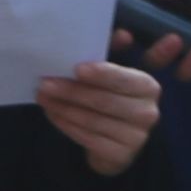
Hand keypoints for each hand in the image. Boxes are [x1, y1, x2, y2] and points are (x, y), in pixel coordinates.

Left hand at [37, 56, 163, 176]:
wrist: (115, 141)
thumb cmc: (111, 98)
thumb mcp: (113, 74)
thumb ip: (114, 52)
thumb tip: (123, 34)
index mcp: (148, 87)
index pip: (124, 79)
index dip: (102, 74)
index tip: (77, 68)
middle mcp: (148, 113)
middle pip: (104, 100)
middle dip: (71, 91)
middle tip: (45, 83)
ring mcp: (136, 137)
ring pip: (92, 120)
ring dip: (63, 107)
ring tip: (42, 96)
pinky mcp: (120, 155)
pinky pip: (87, 138)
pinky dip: (66, 125)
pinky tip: (52, 113)